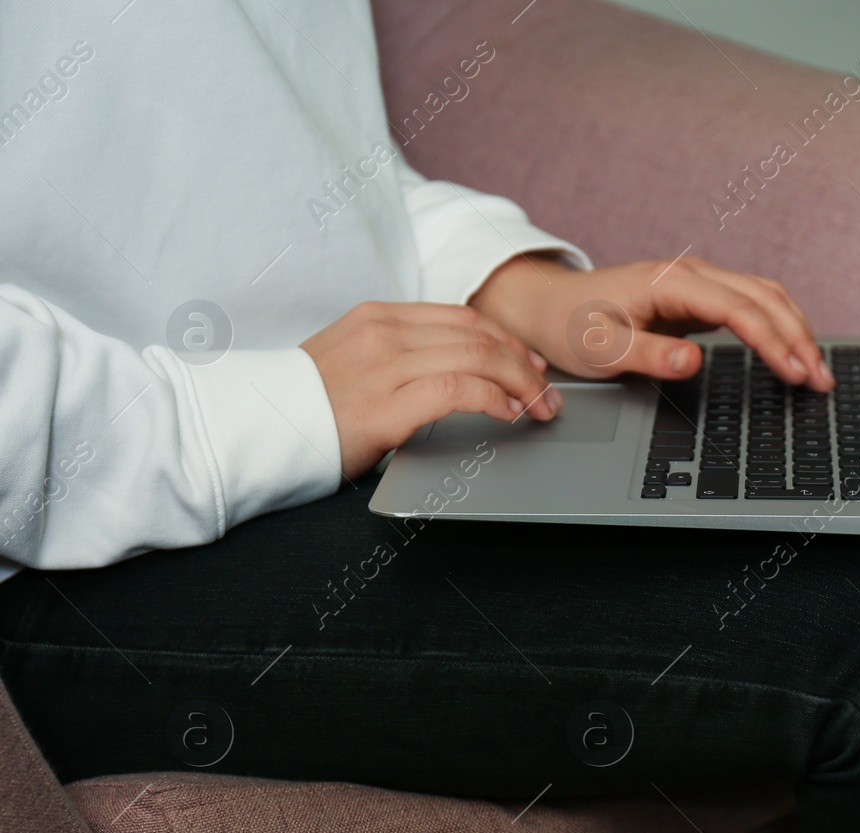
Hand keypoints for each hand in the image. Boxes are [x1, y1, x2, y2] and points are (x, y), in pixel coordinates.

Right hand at [302, 301, 558, 478]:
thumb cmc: (305, 406)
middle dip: (524, 363)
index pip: (463, 317)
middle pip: (479, 335)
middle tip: (548, 390)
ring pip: (478, 358)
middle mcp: (385, 334)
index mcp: (379, 317)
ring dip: (521, 384)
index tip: (530, 362)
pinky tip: (509, 414)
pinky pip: (459, 391)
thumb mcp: (352, 361)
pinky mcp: (387, 405)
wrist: (254, 428)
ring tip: (540, 407)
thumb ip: (397, 355)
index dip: (507, 340)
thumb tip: (450, 368)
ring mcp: (385, 366)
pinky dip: (495, 399)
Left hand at [469, 253, 834, 391]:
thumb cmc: (571, 326)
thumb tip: (693, 361)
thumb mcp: (601, 349)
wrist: (549, 306)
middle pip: (765, 297)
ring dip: (796, 330)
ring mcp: (699, 284)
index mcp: (672, 282)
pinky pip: (753, 306)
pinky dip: (780, 327)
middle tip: (822, 380)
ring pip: (766, 297)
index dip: (773, 341)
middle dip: (799, 338)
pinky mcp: (700, 299)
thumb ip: (649, 356)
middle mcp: (692, 274)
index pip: (739, 309)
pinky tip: (793, 353)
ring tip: (818, 372)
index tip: (795, 372)